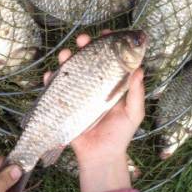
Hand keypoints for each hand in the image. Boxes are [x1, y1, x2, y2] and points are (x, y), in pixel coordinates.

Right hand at [46, 34, 144, 191]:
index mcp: (111, 85)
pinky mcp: (65, 105)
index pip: (109, 60)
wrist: (101, 157)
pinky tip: (50, 75)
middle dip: (84, 47)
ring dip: (66, 59)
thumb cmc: (120, 135)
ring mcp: (78, 94)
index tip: (106, 34)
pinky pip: (55, 90)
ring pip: (70, 70)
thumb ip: (136, 93)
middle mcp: (94, 86)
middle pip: (87, 60)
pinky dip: (50, 80)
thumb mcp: (133, 113)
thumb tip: (140, 70)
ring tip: (66, 54)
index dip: (107, 46)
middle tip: (83, 39)